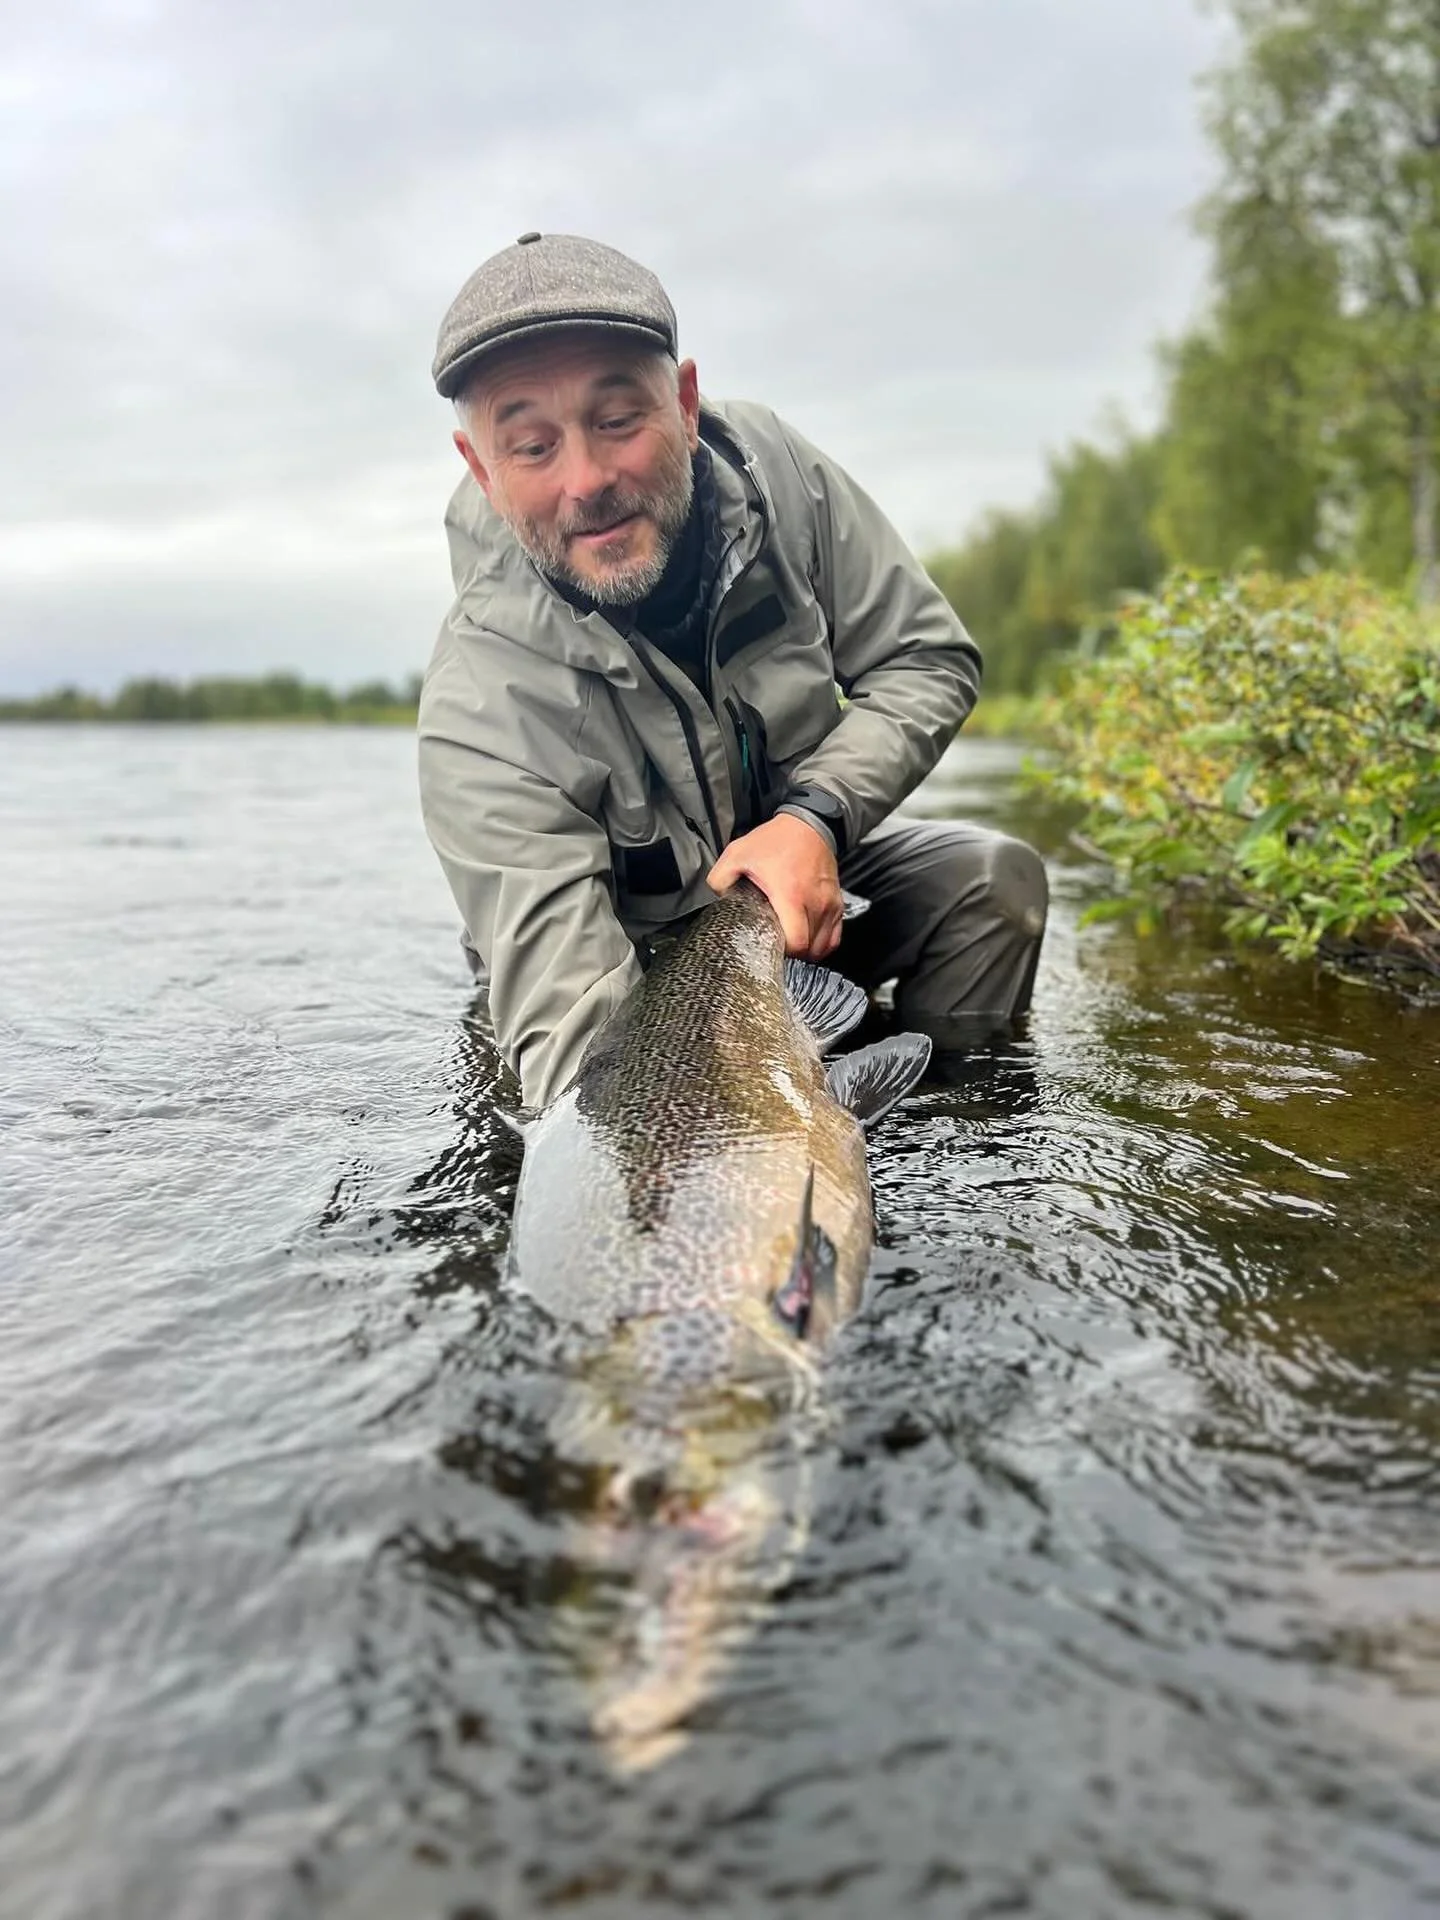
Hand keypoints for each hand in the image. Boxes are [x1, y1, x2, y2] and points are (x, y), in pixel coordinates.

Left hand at [707, 813, 843, 959]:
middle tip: (777, 945)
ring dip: (807, 951)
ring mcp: (829, 904)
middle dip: (792, 954)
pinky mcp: (837, 903)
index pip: (797, 942)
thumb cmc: (776, 841)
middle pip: (810, 949)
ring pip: (823, 946)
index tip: (771, 946)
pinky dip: (822, 944)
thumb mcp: (737, 853)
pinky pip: (834, 937)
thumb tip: (719, 899)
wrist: (807, 825)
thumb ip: (720, 878)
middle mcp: (814, 903)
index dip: (784, 952)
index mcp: (791, 895)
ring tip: (790, 943)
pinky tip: (808, 941)